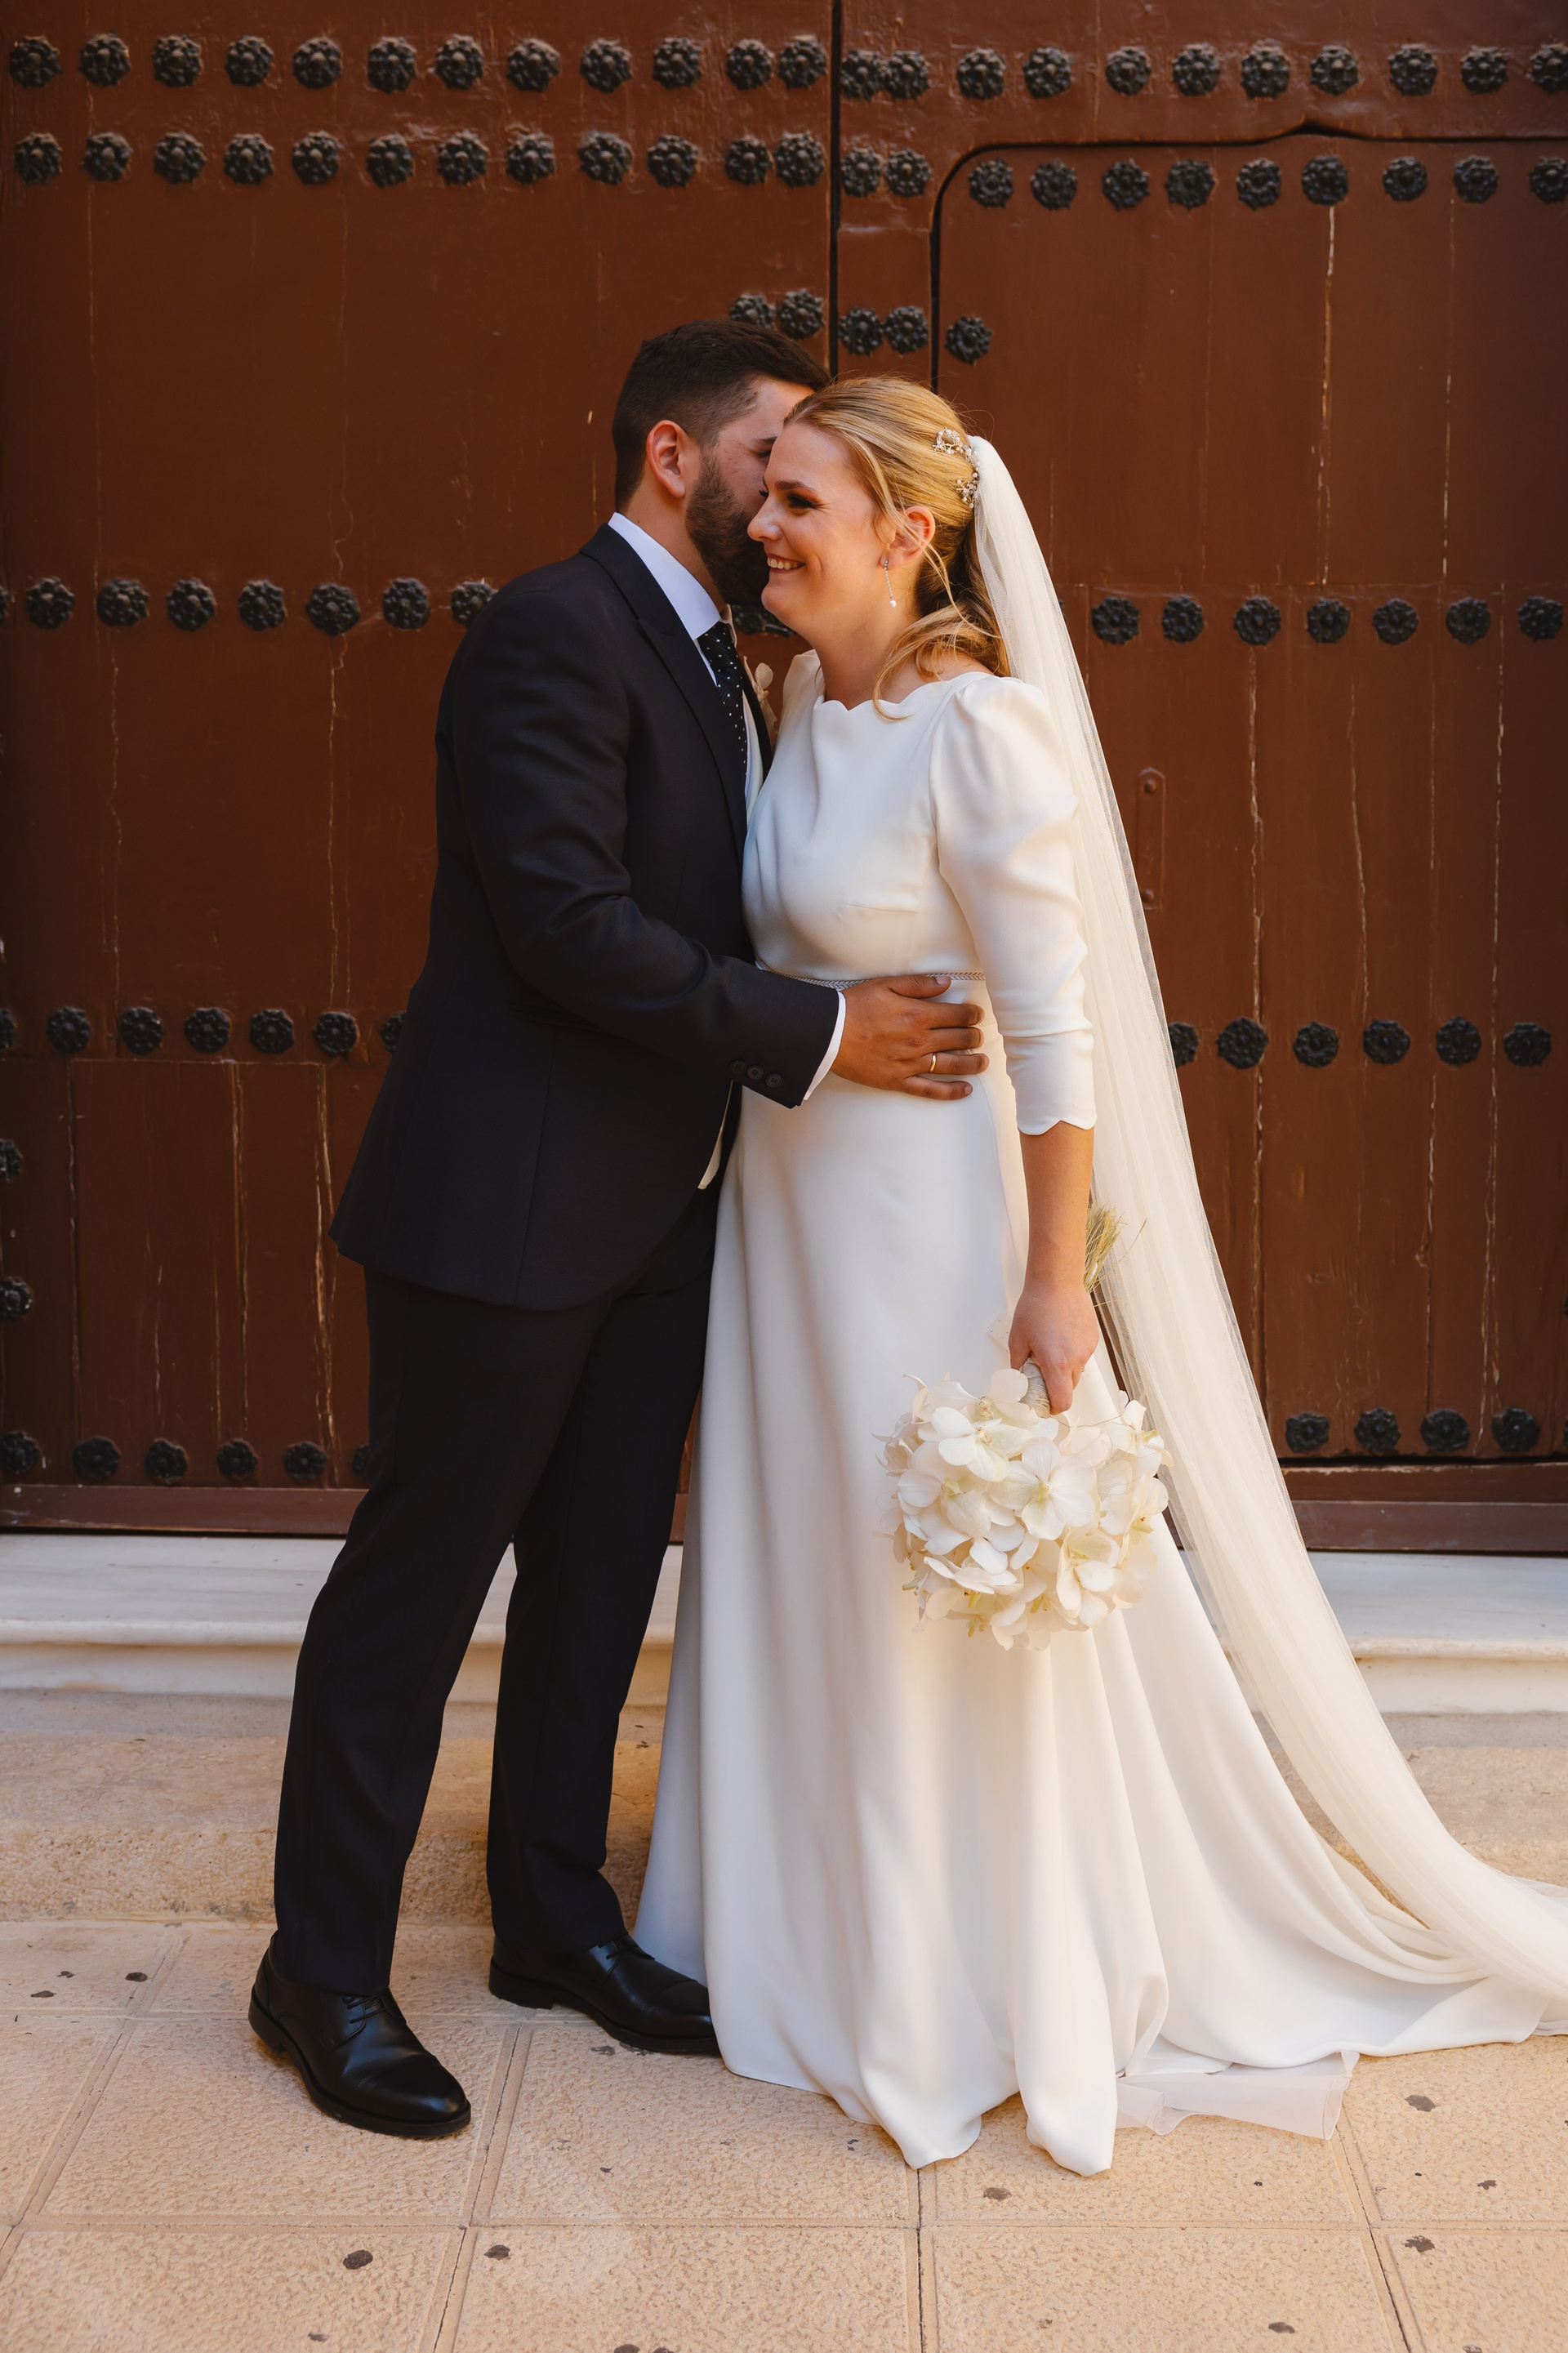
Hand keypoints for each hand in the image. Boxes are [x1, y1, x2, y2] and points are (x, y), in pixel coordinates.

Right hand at [832, 974, 987, 1098]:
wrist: (829, 1034)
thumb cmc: (855, 1006)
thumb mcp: (887, 985)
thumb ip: (919, 985)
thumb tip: (946, 983)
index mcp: (918, 1015)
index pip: (958, 1016)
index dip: (973, 1015)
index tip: (977, 1015)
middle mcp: (919, 1041)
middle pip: (959, 1040)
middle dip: (974, 1037)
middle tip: (978, 1035)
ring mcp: (910, 1063)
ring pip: (952, 1065)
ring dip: (972, 1063)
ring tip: (983, 1062)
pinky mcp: (898, 1081)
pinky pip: (930, 1089)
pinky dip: (951, 1091)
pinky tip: (966, 1090)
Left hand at [1008, 1275, 1099, 1413]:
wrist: (1056, 1281)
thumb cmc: (1035, 1306)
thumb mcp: (1017, 1340)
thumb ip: (1018, 1366)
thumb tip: (1018, 1380)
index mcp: (1057, 1363)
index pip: (1063, 1401)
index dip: (1053, 1407)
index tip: (1044, 1403)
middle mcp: (1077, 1359)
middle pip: (1070, 1388)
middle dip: (1055, 1386)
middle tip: (1040, 1372)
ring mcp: (1088, 1348)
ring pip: (1076, 1371)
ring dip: (1063, 1368)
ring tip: (1049, 1347)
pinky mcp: (1093, 1338)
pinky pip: (1082, 1355)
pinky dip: (1071, 1353)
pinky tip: (1060, 1336)